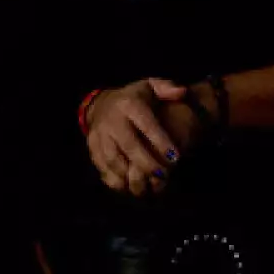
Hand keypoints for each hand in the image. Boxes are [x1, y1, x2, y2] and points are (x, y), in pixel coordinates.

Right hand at [85, 79, 182, 197]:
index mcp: (129, 104)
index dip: (161, 142)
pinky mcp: (92, 148)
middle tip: (163, 175)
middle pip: (129, 145)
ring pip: (114, 160)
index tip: (175, 157)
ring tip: (149, 184)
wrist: (100, 104)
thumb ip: (167, 88)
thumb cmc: (133, 99)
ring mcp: (99, 135)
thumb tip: (182, 92)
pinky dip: (116, 179)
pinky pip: (102, 167)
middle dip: (147, 163)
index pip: (146, 124)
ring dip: (131, 175)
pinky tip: (130, 186)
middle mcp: (112, 120)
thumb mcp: (149, 87)